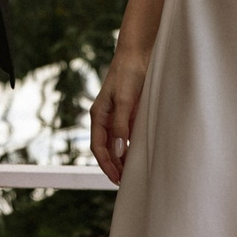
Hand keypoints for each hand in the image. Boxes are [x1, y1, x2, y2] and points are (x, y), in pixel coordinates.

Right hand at [90, 50, 147, 184]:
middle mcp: (106, 118)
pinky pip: (127, 136)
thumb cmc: (128, 74)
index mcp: (98, 115)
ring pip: (116, 144)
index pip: (98, 146)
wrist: (138, 54)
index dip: (105, 164)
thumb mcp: (124, 100)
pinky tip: (137, 156)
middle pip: (105, 148)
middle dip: (112, 166)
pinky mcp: (130, 113)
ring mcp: (118, 116)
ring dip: (121, 159)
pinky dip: (130, 148)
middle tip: (124, 182)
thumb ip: (121, 125)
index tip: (116, 178)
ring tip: (131, 174)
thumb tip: (117, 150)